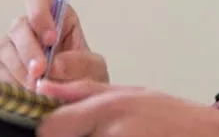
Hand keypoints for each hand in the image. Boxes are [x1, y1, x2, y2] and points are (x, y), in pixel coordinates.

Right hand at [0, 0, 108, 89]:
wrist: (74, 103)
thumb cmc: (85, 78)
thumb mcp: (94, 68)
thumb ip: (79, 63)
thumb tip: (55, 64)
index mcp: (57, 16)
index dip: (40, 14)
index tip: (51, 39)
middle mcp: (31, 27)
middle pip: (19, 25)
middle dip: (29, 49)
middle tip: (41, 70)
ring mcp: (13, 46)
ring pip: (5, 47)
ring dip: (21, 68)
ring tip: (37, 86)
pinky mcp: (1, 67)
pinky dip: (12, 81)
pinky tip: (26, 91)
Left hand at [35, 80, 218, 136]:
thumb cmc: (175, 118)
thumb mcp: (131, 93)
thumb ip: (83, 91)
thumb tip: (44, 87)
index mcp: (107, 109)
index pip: (50, 129)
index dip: (52, 131)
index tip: (65, 130)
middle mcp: (109, 132)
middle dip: (77, 136)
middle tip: (103, 132)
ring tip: (128, 134)